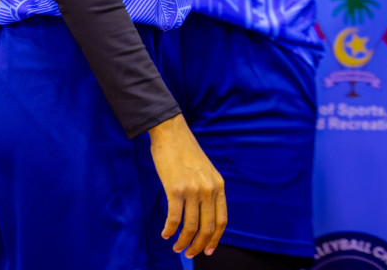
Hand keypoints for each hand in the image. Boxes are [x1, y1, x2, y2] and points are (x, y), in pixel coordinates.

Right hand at [148, 114, 226, 257]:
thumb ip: (207, 190)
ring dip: (183, 242)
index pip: (222, 220)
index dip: (215, 239)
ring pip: (190, 227)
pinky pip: (174, 218)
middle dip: (198, 245)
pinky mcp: (175, 189)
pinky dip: (169, 230)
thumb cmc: (185, 152)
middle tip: (189, 254)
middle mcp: (208, 189)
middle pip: (207, 227)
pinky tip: (165, 234)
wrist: (171, 132)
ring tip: (176, 247)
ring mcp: (193, 189)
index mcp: (218, 185)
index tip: (208, 250)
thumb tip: (201, 215)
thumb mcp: (205, 171)